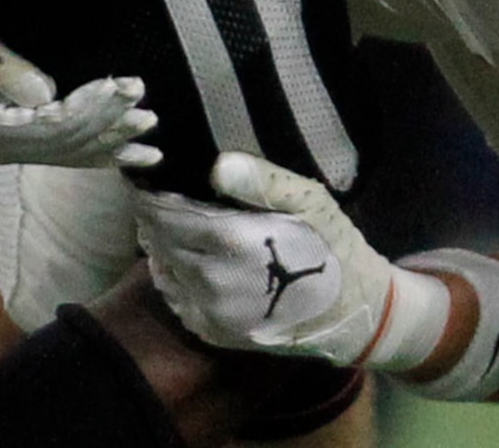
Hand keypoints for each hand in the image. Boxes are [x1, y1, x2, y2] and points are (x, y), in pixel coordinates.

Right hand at [0, 0, 160, 169]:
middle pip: (66, 142)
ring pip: (76, 150)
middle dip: (106, 120)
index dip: (87, 110)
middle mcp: (0, 151)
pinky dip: (111, 154)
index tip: (118, 87)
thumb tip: (44, 95)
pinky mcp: (32, 146)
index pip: (48, 128)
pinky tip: (143, 157)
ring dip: (115, 137)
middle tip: (140, 93)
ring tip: (148, 122)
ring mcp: (17, 152)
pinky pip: (76, 156)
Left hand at [137, 153, 447, 368]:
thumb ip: (263, 180)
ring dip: (160, 245)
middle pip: (160, 241)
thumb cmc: (332, 245)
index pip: (169, 214)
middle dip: (154, 217)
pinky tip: (183, 257)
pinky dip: (171, 275)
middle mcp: (214, 282)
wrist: (351, 313)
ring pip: (165, 269)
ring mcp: (212, 314)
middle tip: (153, 195)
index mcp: (234, 242)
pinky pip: (176, 299)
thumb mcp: (310, 201)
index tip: (146, 178)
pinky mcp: (214, 334)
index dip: (152, 195)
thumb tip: (217, 164)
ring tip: (165, 222)